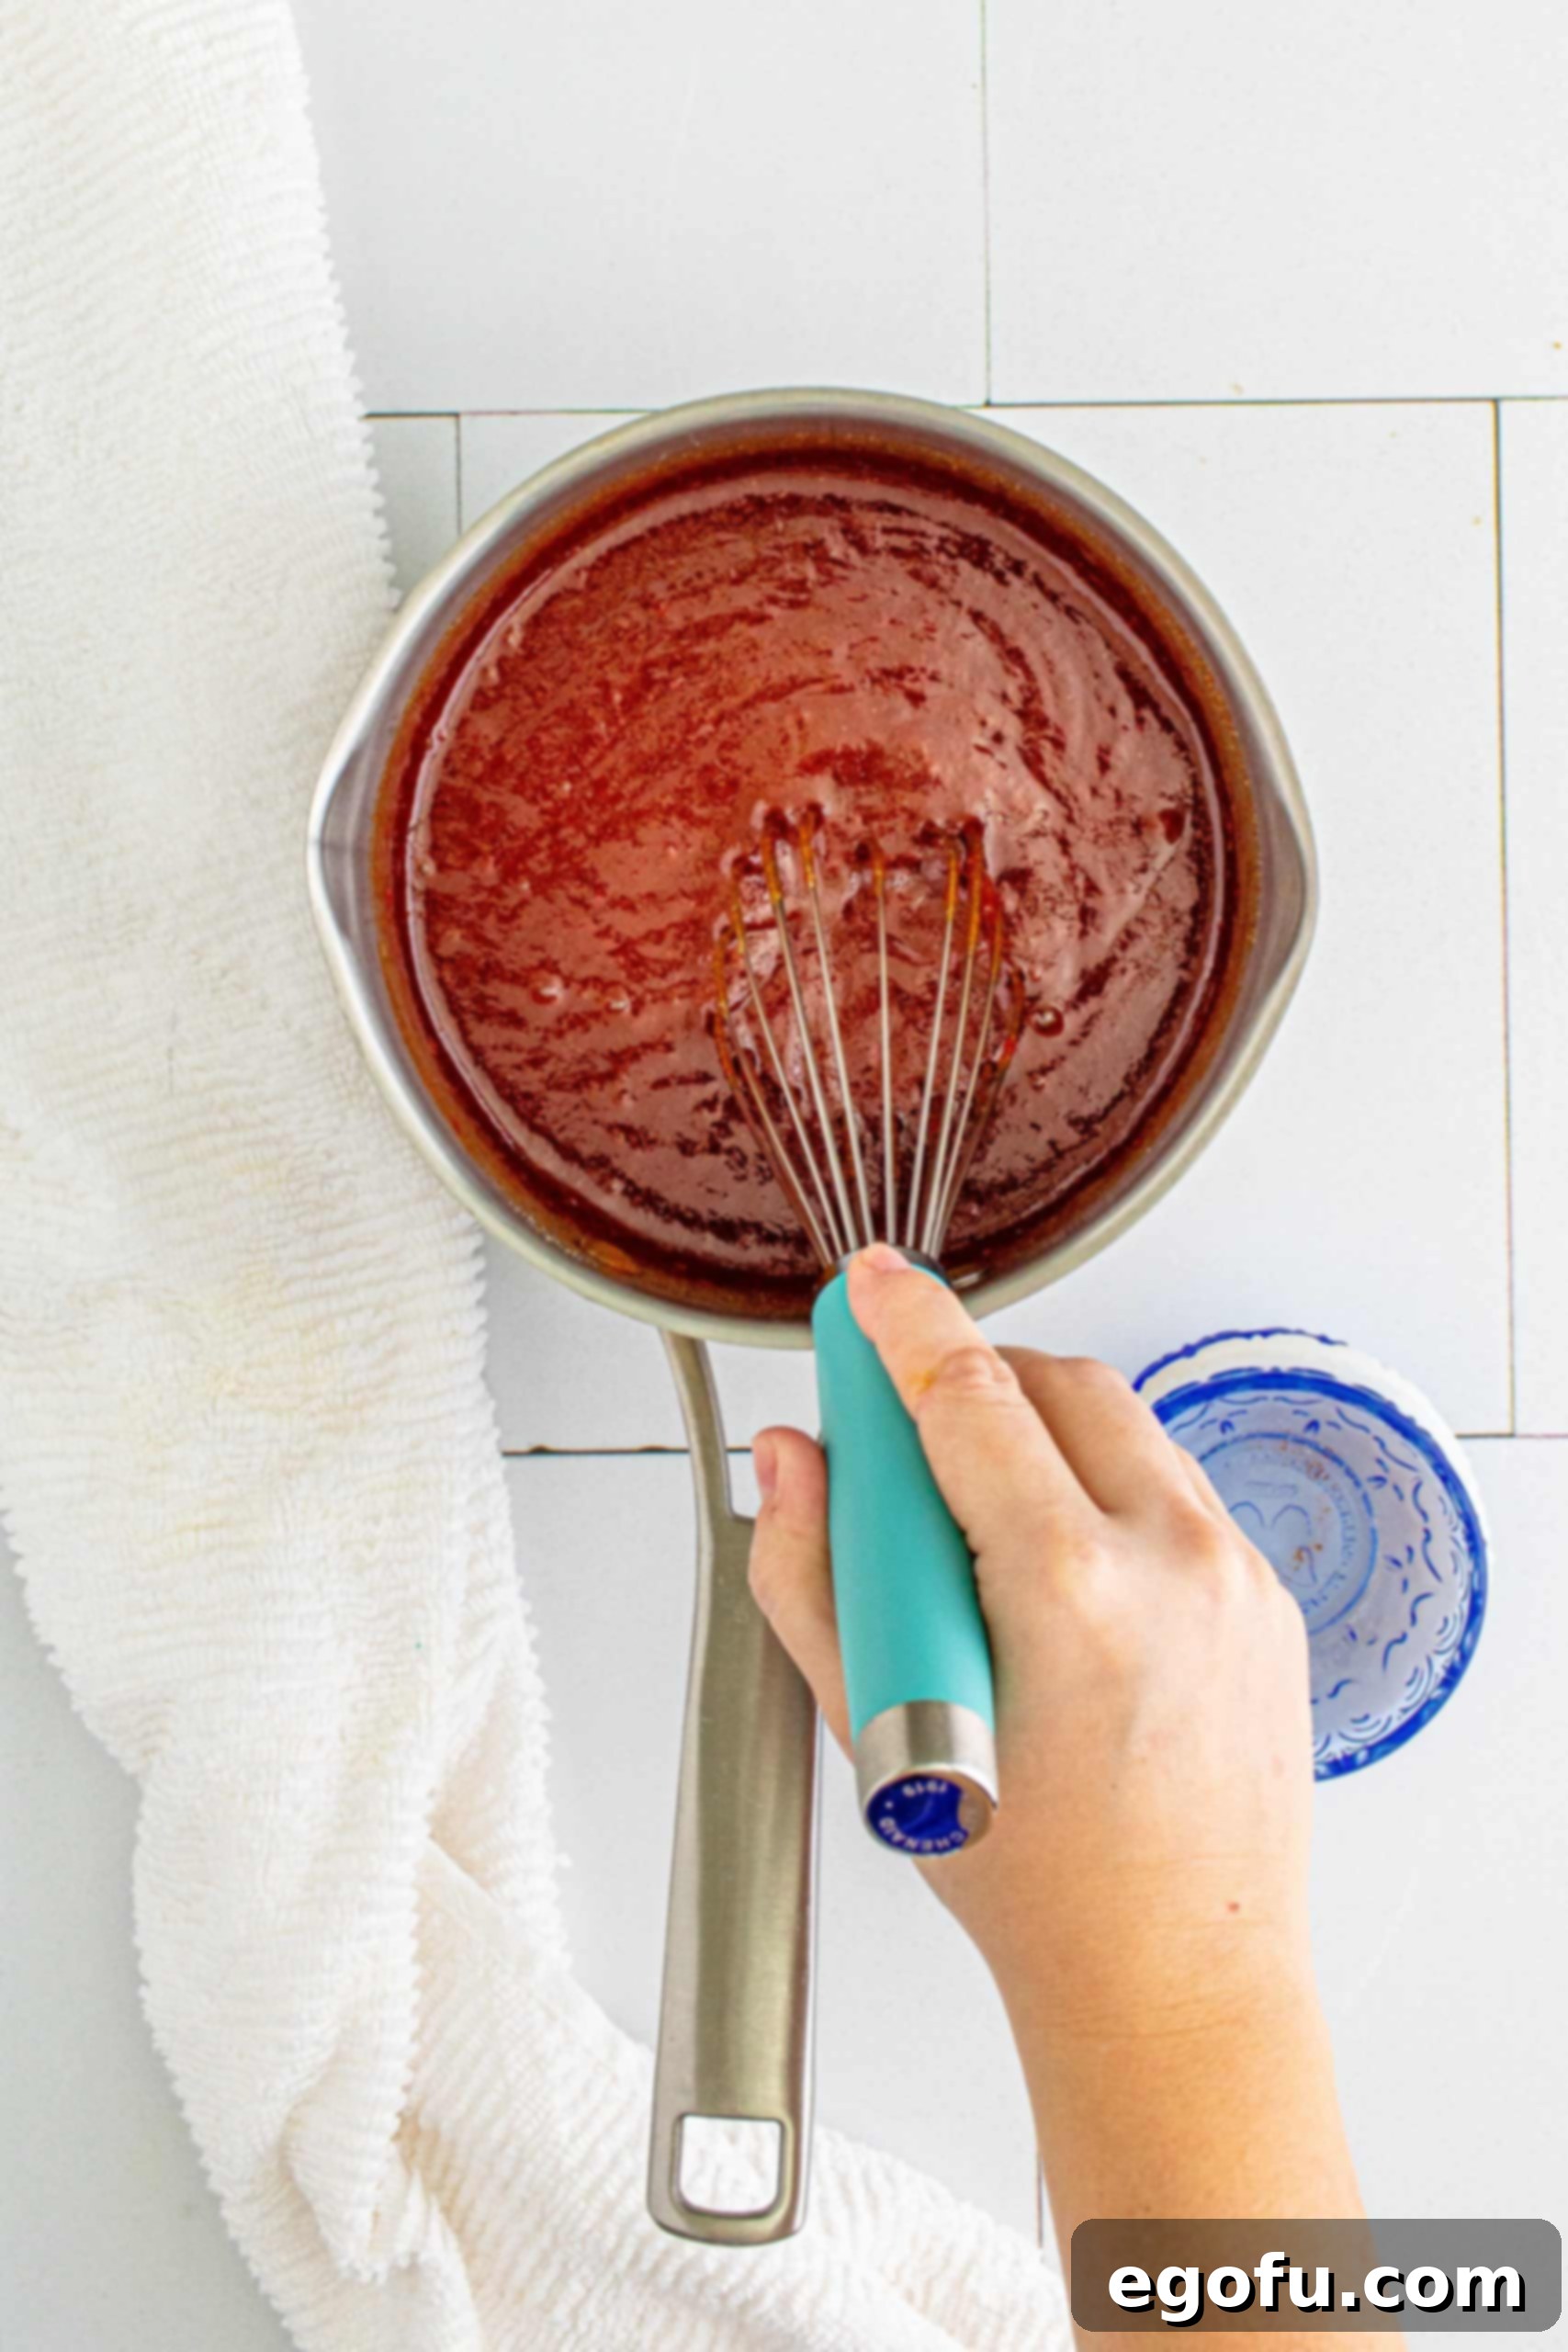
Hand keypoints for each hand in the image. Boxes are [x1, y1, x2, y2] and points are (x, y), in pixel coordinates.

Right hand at [749, 1244, 1316, 2045]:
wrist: (1175, 1981)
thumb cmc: (1036, 1887)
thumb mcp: (878, 1729)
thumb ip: (811, 1575)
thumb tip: (794, 1461)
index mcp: (1069, 1591)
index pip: (970, 1395)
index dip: (906, 1321)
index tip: (871, 1281)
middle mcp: (1173, 1562)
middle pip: (1056, 1383)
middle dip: (973, 1381)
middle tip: (906, 1442)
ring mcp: (1236, 1578)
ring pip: (1124, 1427)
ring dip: (1042, 1434)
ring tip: (979, 1528)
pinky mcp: (1271, 1598)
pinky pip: (1173, 1489)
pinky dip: (1104, 1491)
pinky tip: (1056, 1572)